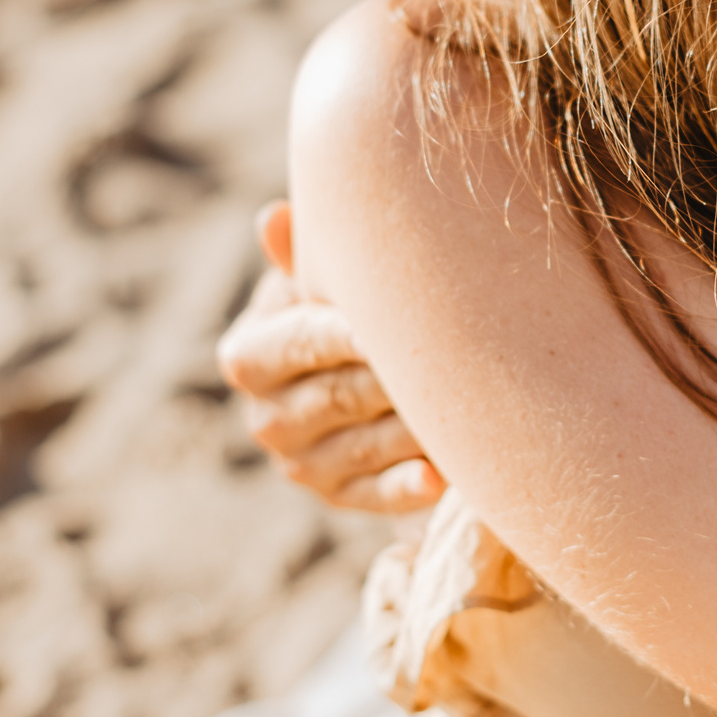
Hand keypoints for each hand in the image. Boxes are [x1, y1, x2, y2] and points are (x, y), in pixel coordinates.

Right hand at [217, 201, 442, 512]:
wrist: (359, 372)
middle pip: (340, 395)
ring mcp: (303, 466)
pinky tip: (439, 477)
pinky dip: (409, 487)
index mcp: (249, 357)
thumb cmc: (342, 307)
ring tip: (467, 403)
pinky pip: (379, 496)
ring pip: (368, 444)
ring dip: (417, 425)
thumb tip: (273, 218)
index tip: (391, 323)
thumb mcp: (318, 278)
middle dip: (396, 376)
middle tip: (455, 359)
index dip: (346, 332)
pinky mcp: (342, 498)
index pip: (300, 342)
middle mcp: (267, 418)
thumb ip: (300, 254)